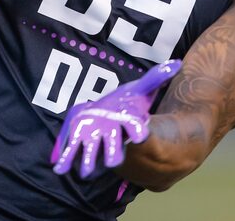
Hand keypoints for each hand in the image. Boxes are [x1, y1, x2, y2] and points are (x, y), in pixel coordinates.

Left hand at [51, 59, 181, 178]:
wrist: (108, 113)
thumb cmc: (127, 103)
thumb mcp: (141, 89)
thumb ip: (156, 77)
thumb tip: (176, 63)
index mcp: (126, 124)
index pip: (135, 130)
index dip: (138, 133)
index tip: (139, 136)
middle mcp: (111, 137)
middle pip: (115, 149)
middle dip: (114, 154)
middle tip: (114, 161)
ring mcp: (94, 141)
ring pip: (92, 156)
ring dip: (89, 163)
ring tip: (86, 172)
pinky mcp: (78, 141)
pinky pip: (71, 153)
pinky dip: (64, 161)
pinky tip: (58, 168)